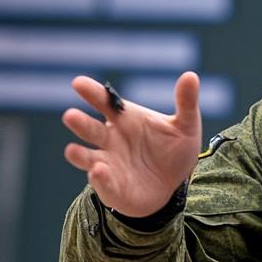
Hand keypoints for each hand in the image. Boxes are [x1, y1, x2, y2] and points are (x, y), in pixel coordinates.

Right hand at [62, 72, 201, 216]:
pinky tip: (98, 171)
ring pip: (87, 157)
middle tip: (70, 115)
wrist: (174, 186)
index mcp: (125, 119)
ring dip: (78, 154)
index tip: (78, 83)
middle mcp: (110, 139)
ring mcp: (107, 163)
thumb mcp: (186, 126)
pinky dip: (99, 178)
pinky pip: (102, 182)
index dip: (92, 92)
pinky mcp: (111, 187)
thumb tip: (191, 75)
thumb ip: (186, 102)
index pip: (105, 102)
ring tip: (71, 151)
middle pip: (90, 129)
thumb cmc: (174, 150)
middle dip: (79, 123)